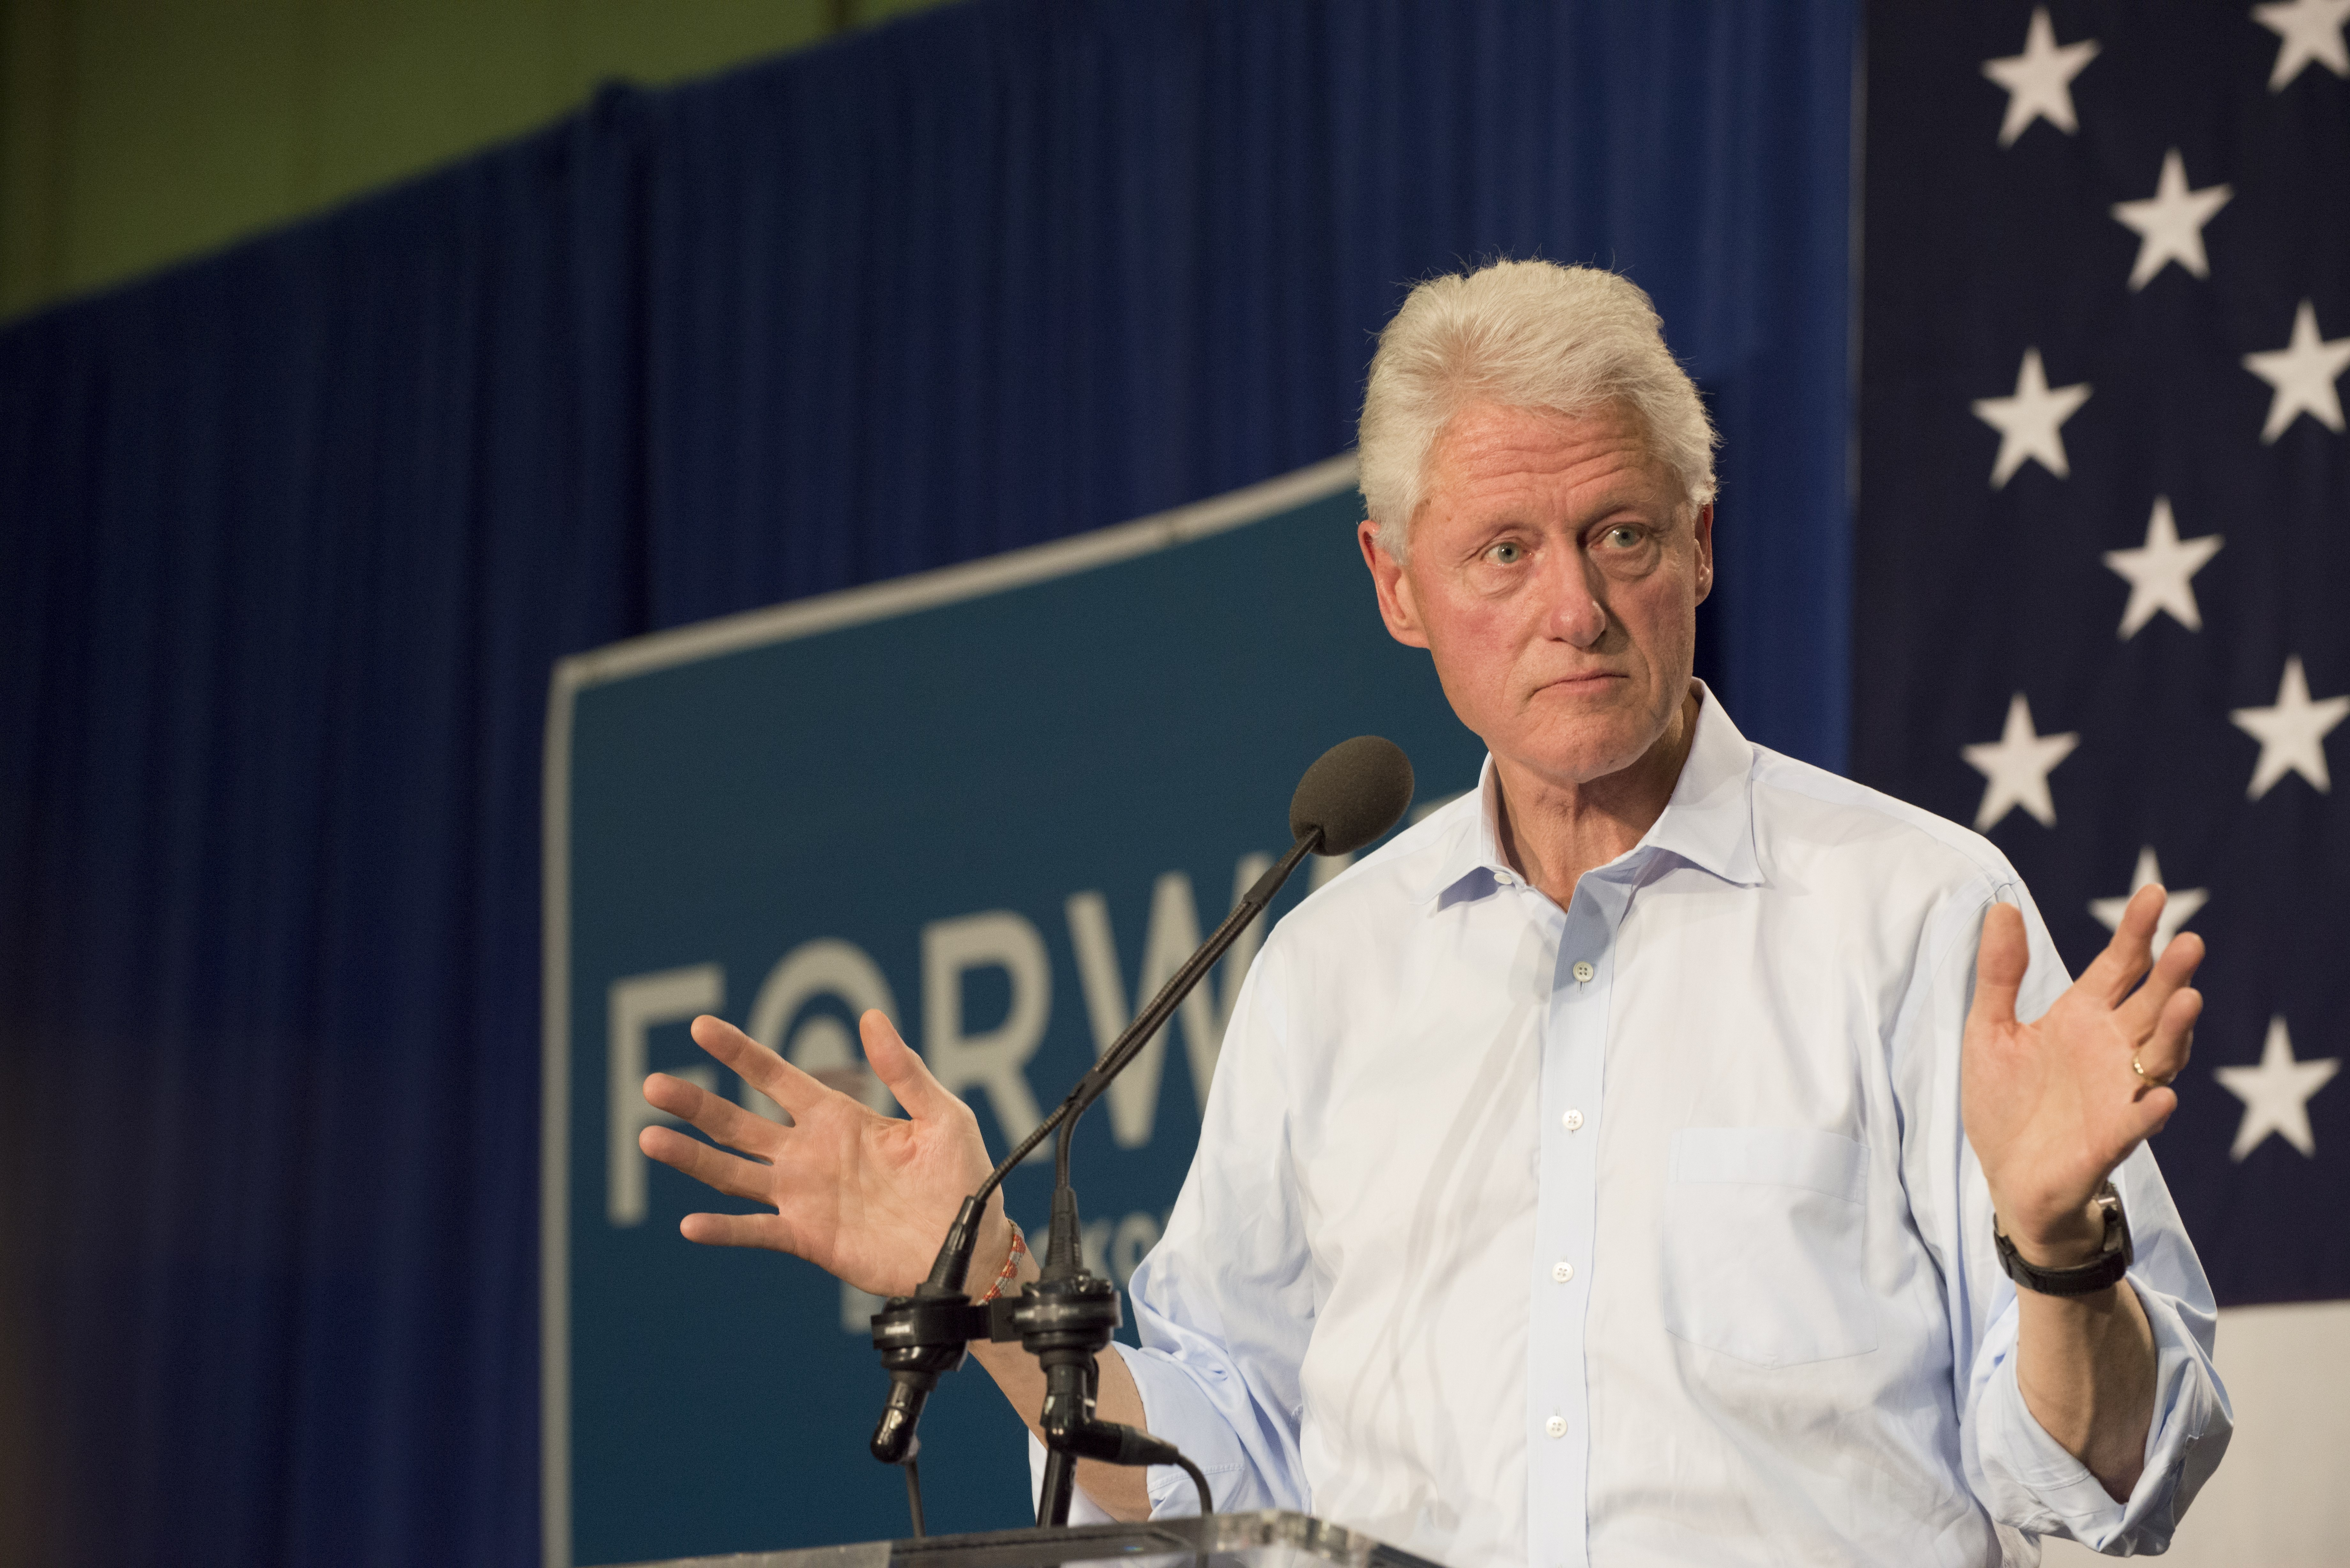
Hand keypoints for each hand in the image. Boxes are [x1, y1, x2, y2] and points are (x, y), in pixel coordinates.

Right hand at [638, 1010, 1010, 1298]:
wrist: (971, 1248)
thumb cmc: (964, 1179)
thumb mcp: (942, 1115)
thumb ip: (905, 1070)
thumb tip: (873, 1017)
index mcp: (838, 1118)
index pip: (776, 1077)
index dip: (740, 1053)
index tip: (702, 1027)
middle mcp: (810, 1154)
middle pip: (739, 1122)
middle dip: (696, 1103)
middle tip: (652, 1082)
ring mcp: (804, 1196)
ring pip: (734, 1172)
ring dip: (692, 1157)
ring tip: (649, 1138)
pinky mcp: (808, 1238)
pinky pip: (757, 1231)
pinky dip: (723, 1229)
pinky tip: (690, 1224)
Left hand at [1962, 885, 2202, 1265]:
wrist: (2007, 1176)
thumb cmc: (2004, 1103)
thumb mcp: (1988, 1030)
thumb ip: (1999, 973)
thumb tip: (2002, 907)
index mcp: (2082, 1017)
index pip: (2120, 965)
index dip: (2137, 930)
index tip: (2156, 892)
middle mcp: (2111, 1048)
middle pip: (2151, 1003)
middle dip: (2171, 975)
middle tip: (2190, 941)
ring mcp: (2118, 1092)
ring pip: (2160, 1055)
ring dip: (2175, 1031)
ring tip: (2187, 1000)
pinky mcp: (2113, 1137)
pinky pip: (2139, 1121)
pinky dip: (2151, 1109)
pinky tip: (2159, 1097)